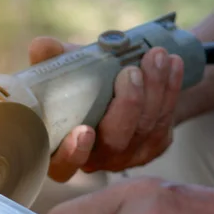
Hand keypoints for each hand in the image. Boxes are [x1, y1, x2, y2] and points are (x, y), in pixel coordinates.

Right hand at [28, 37, 184, 181]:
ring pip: (144, 128)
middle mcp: (94, 161)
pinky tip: (172, 64)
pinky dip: (170, 89)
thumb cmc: (82, 85)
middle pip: (114, 143)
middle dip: (127, 106)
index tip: (83, 130)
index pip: (64, 166)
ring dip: (155, 89)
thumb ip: (51, 60)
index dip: (73, 154)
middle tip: (130, 71)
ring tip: (156, 54)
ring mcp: (126, 158)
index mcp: (61, 151)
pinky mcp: (153, 147)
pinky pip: (164, 120)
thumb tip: (41, 47)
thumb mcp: (64, 70)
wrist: (120, 86)